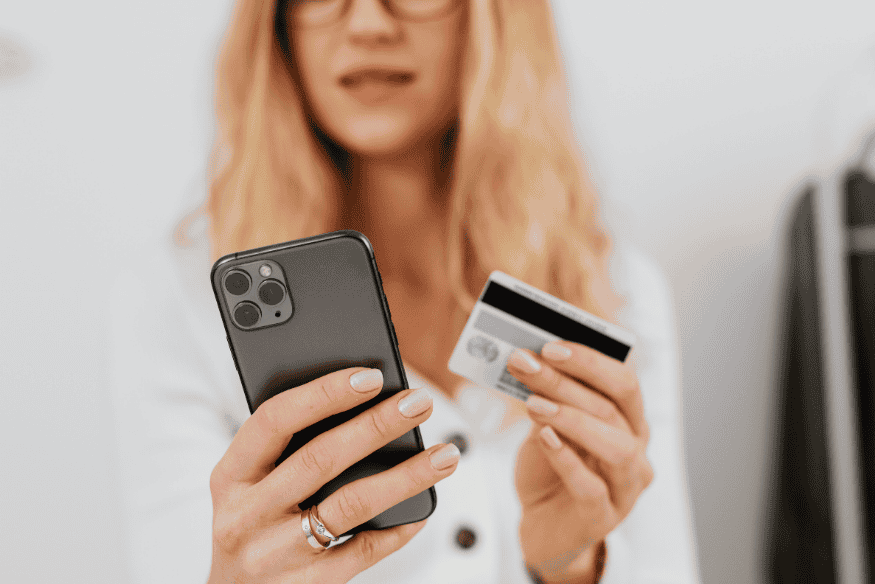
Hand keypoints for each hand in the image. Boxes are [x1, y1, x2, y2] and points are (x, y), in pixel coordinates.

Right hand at [207, 367, 460, 583]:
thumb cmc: (250, 526)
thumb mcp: (246, 486)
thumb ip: (285, 450)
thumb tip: (362, 401)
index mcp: (231, 476)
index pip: (275, 420)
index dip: (324, 394)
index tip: (371, 375)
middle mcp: (247, 514)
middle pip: (321, 458)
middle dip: (378, 425)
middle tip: (419, 402)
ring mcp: (276, 553)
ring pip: (350, 504)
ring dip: (405, 476)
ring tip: (444, 455)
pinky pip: (364, 551)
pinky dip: (398, 528)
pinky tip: (423, 510)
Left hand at [508, 342, 652, 583]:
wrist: (542, 525)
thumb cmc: (549, 468)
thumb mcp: (546, 425)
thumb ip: (546, 398)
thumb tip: (527, 360)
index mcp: (629, 421)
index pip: (623, 381)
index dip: (589, 360)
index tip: (548, 345)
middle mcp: (636, 450)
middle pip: (613, 407)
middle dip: (567, 381)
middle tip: (526, 364)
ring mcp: (625, 487)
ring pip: (615, 446)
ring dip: (572, 418)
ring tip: (533, 404)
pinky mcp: (603, 518)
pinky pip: (591, 487)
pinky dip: (566, 458)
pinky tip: (544, 437)